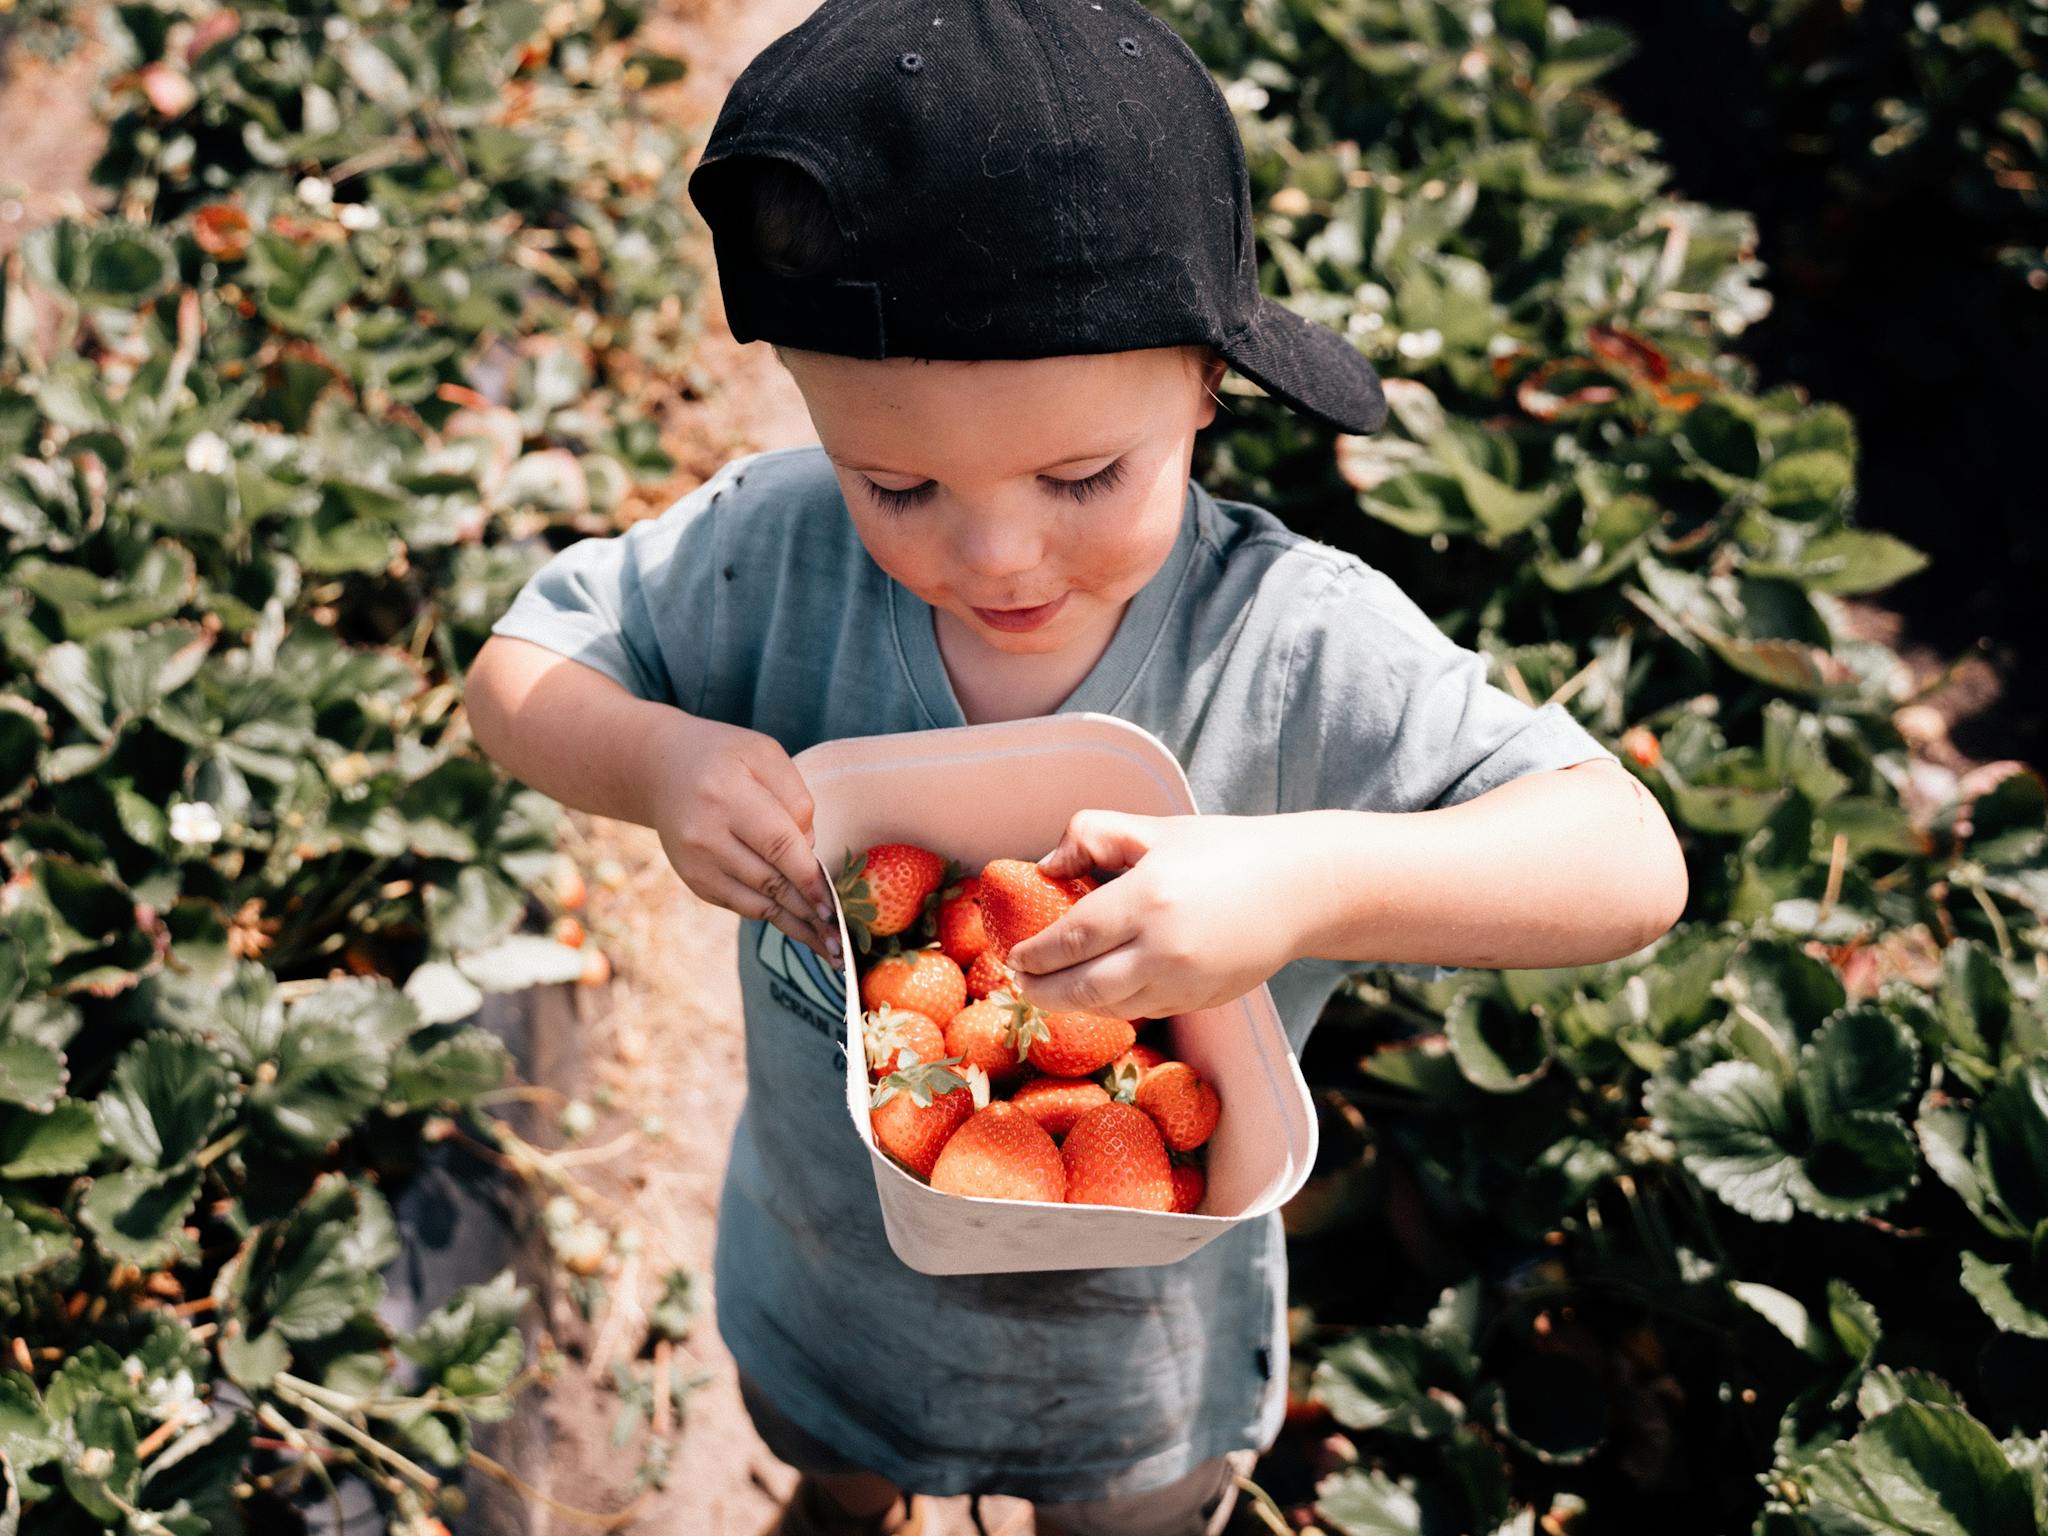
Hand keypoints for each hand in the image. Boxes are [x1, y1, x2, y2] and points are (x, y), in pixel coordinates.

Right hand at [647, 712, 840, 962]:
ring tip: (828, 945)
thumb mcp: (764, 755)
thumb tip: (810, 851)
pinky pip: (739, 905)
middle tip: (840, 938)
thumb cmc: (724, 758)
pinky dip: (771, 917)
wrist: (662, 770)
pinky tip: (800, 930)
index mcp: (726, 794)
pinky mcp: (693, 879)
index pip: (778, 845)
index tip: (835, 904)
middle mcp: (705, 833)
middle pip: (769, 880)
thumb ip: (796, 799)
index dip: (809, 878)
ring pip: (755, 901)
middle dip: (808, 911)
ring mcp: (695, 861)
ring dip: (794, 925)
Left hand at [1003, 810, 1304, 1018]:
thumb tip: (1046, 865)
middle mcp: (1163, 950)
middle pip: (1082, 988)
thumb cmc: (1222, 851)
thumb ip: (1092, 835)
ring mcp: (1184, 982)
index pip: (1071, 939)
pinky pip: (1142, 1011)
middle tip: (1021, 983)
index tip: (1014, 955)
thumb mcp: (1154, 829)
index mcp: (1148, 899)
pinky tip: (1099, 989)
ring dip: (1074, 1003)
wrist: (1297, 889)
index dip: (1034, 954)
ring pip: (1110, 1008)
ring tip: (1054, 987)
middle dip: (1042, 991)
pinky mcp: (1200, 1001)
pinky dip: (1112, 1005)